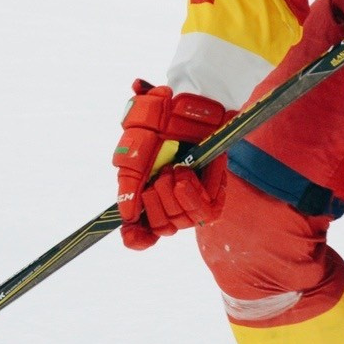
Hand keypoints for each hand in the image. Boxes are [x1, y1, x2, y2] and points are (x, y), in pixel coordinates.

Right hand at [112, 80, 227, 250]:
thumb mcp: (133, 152)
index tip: (134, 235)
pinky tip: (187, 172)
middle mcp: (171, 199)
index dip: (138, 239)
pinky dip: (194, 193)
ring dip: (174, 194)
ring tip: (175, 168)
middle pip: (163, 227)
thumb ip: (128, 185)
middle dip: (157, 201)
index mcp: (149, 194)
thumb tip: (127, 216)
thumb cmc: (156, 123)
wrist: (183, 104)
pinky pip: (208, 211)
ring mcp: (194, 196)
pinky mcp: (215, 190)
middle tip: (159, 173)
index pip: (144, 233)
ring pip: (183, 221)